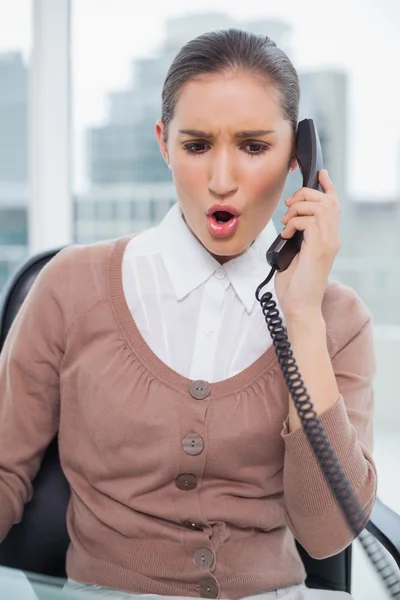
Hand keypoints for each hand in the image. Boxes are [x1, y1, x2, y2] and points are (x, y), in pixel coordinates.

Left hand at [274, 169, 339, 320]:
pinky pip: (309, 221)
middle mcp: (332, 238)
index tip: (320, 174)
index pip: (333, 205)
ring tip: (286, 224)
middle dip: (304, 196)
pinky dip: (293, 223)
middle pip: (326, 200)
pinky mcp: (319, 248)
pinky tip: (286, 236)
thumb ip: (296, 236)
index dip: (327, 186)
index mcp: (328, 238)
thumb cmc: (295, 286)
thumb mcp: (294, 254)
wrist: (300, 306)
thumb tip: (287, 223)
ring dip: (297, 210)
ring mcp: (328, 243)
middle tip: (288, 209)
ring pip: (318, 207)